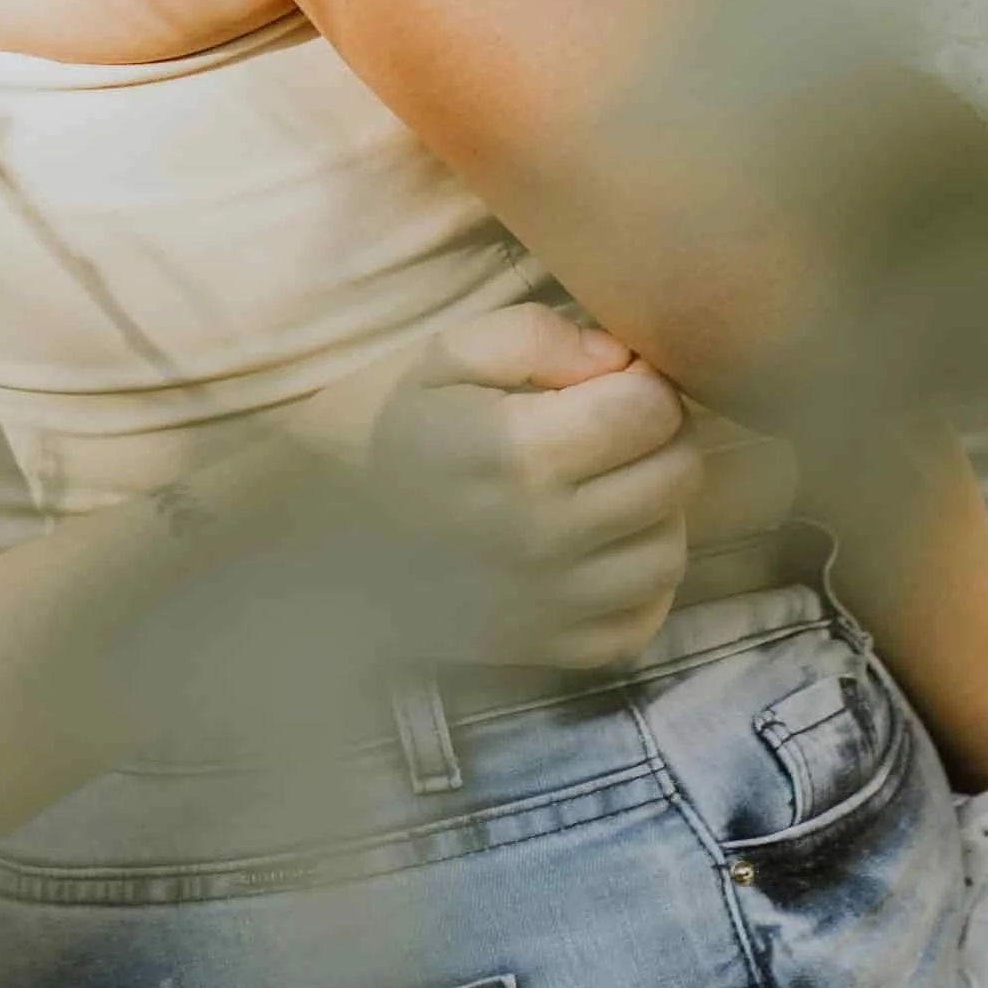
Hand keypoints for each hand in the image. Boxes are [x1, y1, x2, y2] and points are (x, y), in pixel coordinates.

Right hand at [368, 303, 700, 670]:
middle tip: (612, 419)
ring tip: (609, 479)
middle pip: (676, 472)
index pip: (652, 407)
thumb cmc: (377, 432)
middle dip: (659, 431)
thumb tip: (616, 359)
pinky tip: (603, 542)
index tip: (602, 376)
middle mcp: (549, 538)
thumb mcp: (439, 356)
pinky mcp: (548, 650)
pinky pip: (643, 617)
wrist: (310, 543)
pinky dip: (641, 578)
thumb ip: (535, 337)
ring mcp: (553, 605)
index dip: (640, 377)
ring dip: (658, 504)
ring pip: (670, 547)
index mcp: (521, 454)